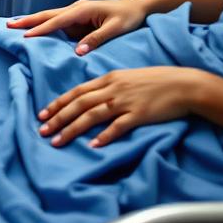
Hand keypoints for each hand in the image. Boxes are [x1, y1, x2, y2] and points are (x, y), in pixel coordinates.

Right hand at [7, 0, 149, 53]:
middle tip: (9, 25)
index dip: (41, 29)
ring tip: (15, 25)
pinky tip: (36, 28)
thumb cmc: (129, 17)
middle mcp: (76, 9)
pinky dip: (44, 24)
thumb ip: (96, 39)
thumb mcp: (116, 29)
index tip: (26, 36)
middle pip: (47, 15)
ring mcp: (76, 13)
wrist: (139, 7)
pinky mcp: (79, 18)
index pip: (57, 21)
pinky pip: (58, 23)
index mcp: (83, 10)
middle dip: (28, 20)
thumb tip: (78, 51)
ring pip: (50, 17)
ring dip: (33, 21)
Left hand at [38, 67, 211, 147]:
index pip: (75, 91)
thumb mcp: (124, 77)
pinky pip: (118, 126)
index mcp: (106, 79)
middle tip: (43, 130)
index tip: (42, 114)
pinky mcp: (139, 114)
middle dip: (58, 117)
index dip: (57, 103)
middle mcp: (111, 89)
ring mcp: (124, 101)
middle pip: (78, 103)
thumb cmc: (152, 81)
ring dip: (72, 128)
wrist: (180, 84)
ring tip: (58, 141)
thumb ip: (106, 86)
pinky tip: (93, 144)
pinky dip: (104, 135)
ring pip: (92, 114)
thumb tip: (89, 96)